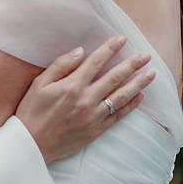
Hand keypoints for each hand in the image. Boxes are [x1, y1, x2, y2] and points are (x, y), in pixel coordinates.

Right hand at [14, 36, 154, 163]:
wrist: (31, 145)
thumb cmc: (31, 112)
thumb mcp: (39, 84)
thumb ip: (60, 65)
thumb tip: (80, 51)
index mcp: (72, 85)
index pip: (96, 61)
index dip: (110, 48)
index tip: (122, 38)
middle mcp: (86, 99)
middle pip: (115, 77)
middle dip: (132, 64)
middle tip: (146, 55)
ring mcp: (93, 116)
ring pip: (121, 96)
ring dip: (138, 84)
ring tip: (151, 74)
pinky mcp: (95, 130)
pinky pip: (118, 116)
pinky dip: (131, 106)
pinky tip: (140, 96)